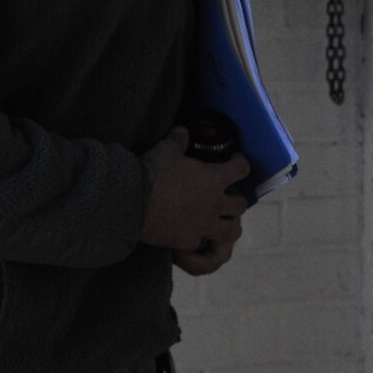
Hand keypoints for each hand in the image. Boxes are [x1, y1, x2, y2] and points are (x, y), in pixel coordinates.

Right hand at [140, 128, 249, 271]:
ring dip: (229, 224)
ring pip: (231, 231)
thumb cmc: (154, 172)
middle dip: (237, 199)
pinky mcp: (187, 241)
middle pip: (241, 205)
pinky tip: (192, 233)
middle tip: (228, 194)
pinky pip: (200, 241)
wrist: (131, 203)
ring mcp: (203, 226)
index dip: (241, 163)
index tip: (235, 159)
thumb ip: (178, 140)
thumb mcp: (166, 149)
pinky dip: (199, 237)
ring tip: (222, 221)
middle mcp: (215, 205)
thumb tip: (182, 131)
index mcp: (215, 180)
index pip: (241, 169)